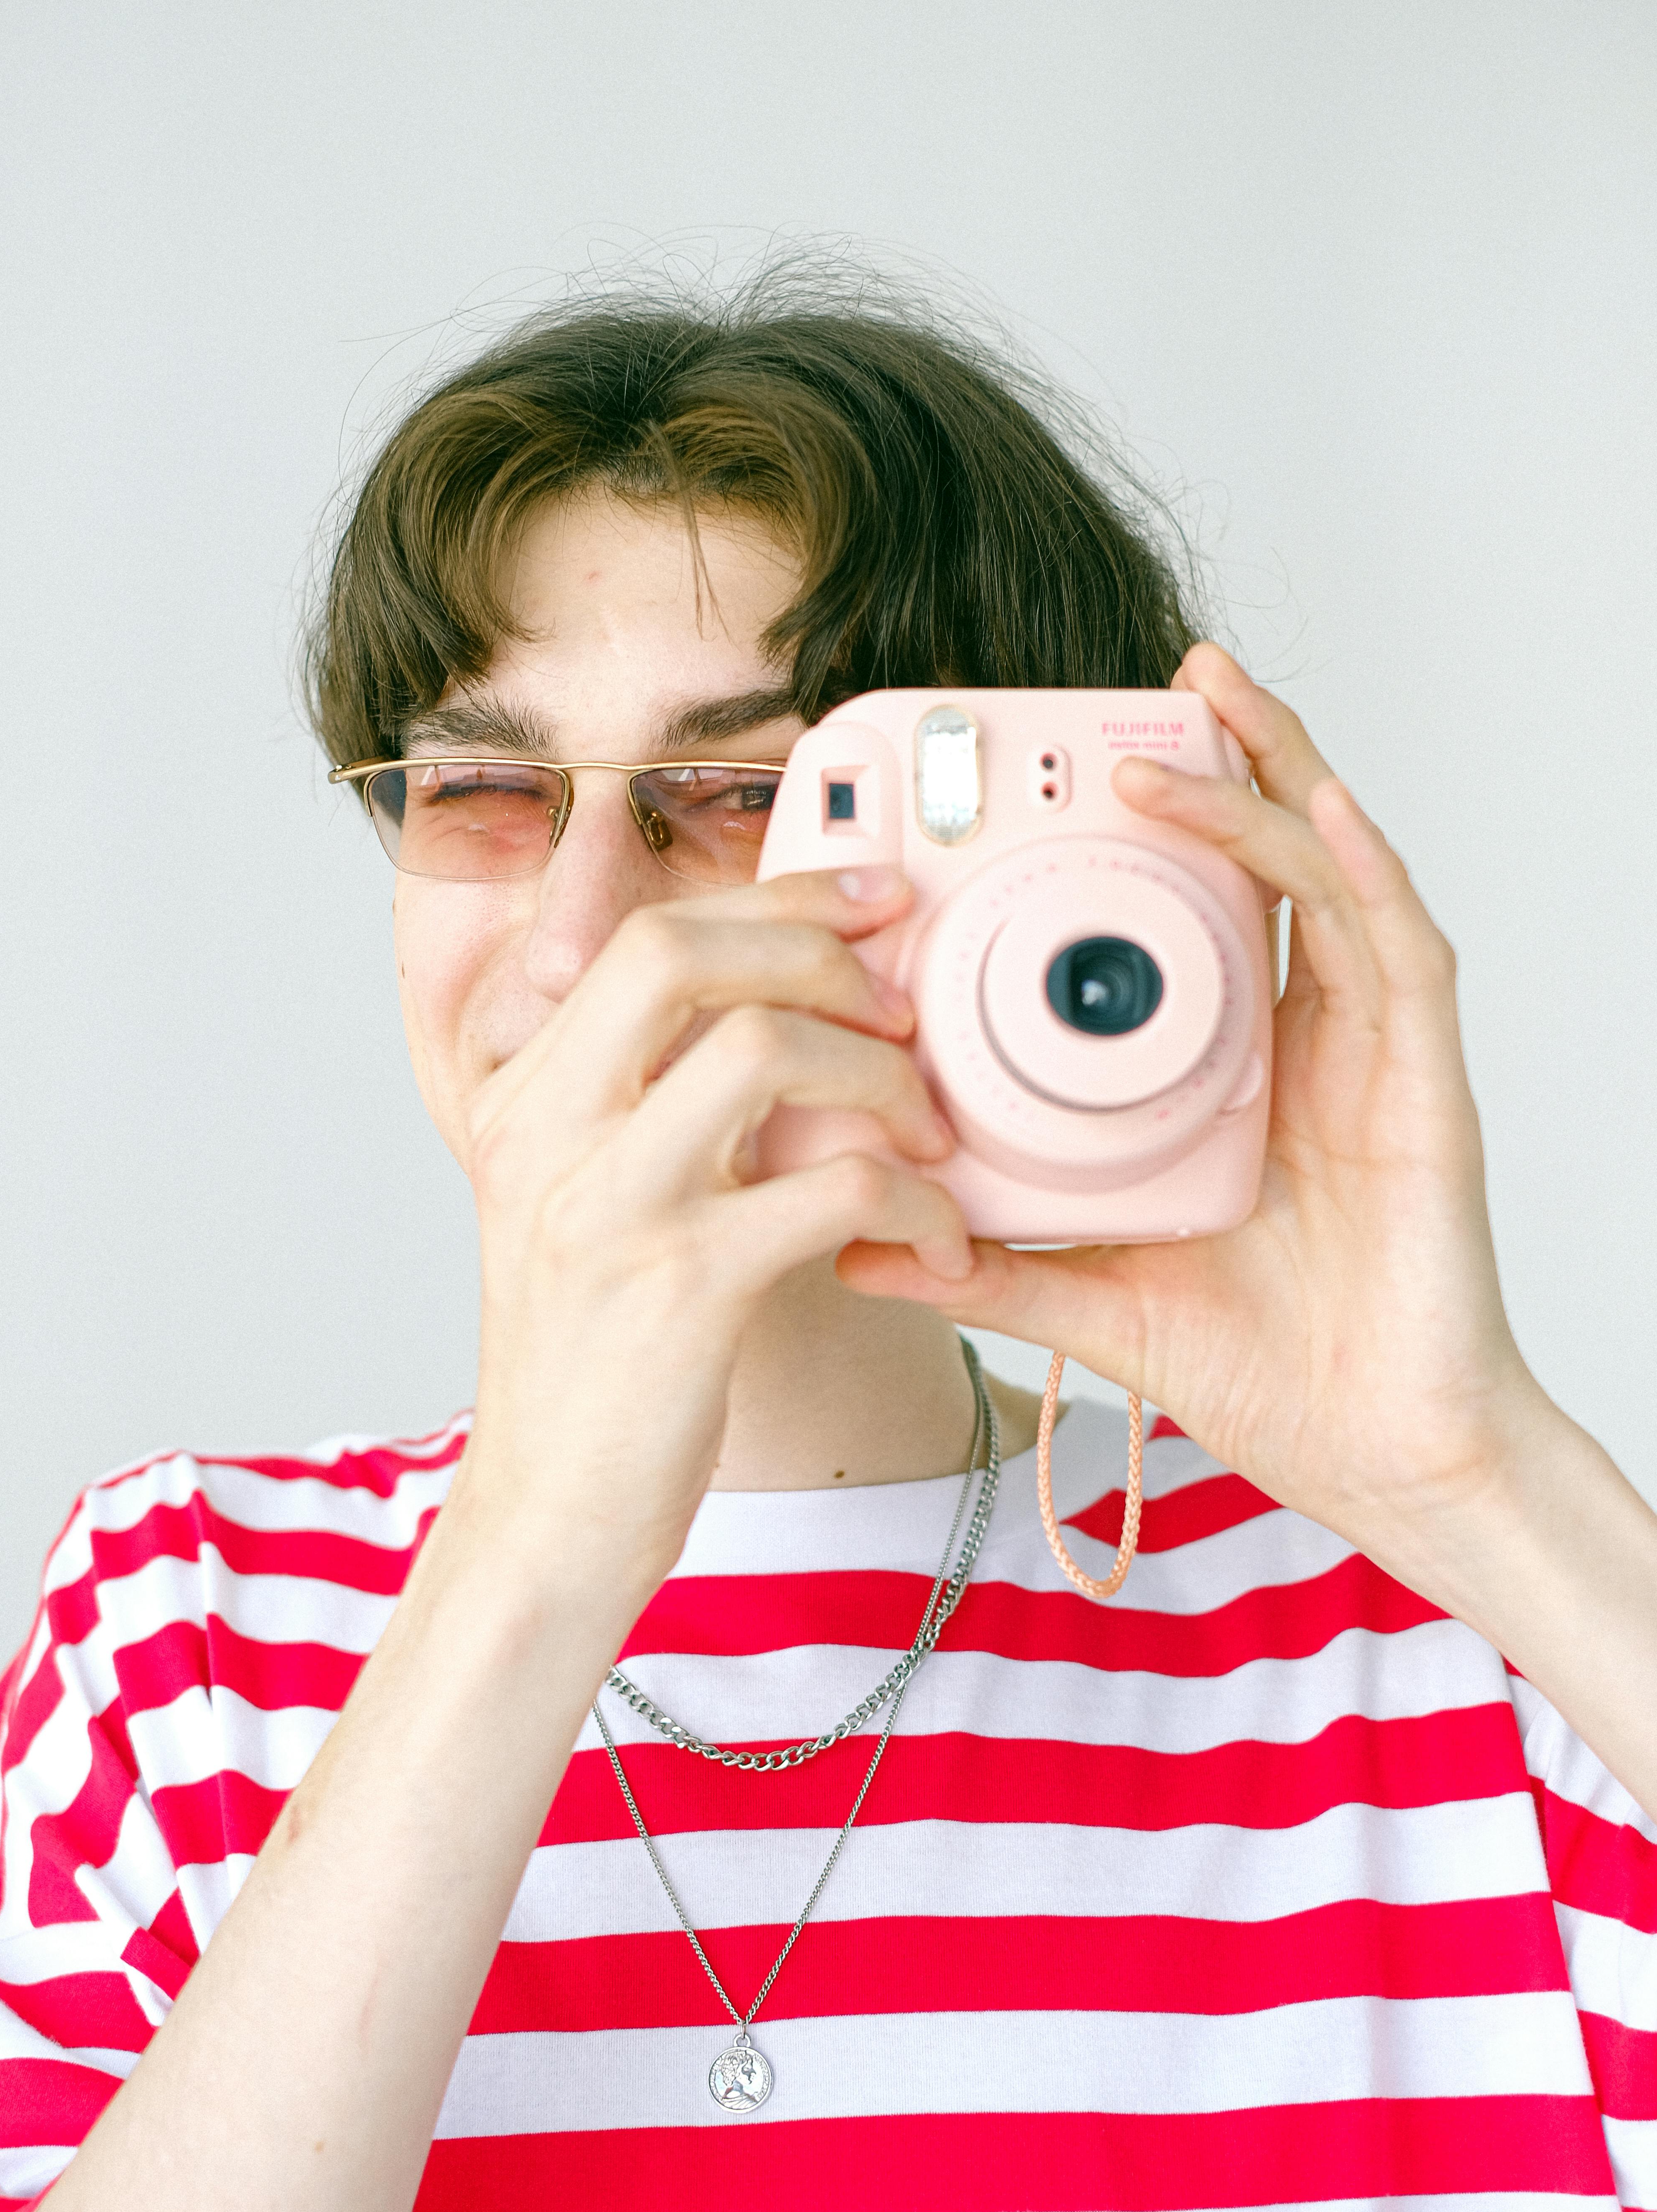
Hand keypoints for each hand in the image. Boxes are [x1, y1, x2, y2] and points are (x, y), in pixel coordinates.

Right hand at [448, 867, 970, 1601]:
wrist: (549, 1519)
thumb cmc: (592, 1365)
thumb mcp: (581, 1209)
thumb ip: (637, 1107)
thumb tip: (760, 1016)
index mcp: (520, 1099)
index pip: (647, 938)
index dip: (776, 895)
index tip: (877, 899)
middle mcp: (546, 1133)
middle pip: (681, 951)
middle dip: (818, 951)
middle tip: (903, 1013)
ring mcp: (608, 1206)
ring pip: (764, 1048)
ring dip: (880, 1076)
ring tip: (931, 1136)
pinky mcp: (680, 1289)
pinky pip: (832, 1189)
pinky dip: (916, 1203)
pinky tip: (943, 1245)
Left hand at [840, 643, 1546, 1576]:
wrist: (1373, 1454)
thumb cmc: (1261, 1368)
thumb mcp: (1091, 1300)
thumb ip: (986, 1265)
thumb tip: (859, 1241)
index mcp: (1228, 1077)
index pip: (1183, 929)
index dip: (1139, 846)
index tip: (1059, 789)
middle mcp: (1299, 1044)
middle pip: (1261, 872)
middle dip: (1216, 765)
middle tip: (1155, 688)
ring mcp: (1365, 1054)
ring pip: (1327, 876)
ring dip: (1269, 781)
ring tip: (1206, 705)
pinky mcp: (1421, 1082)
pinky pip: (1395, 949)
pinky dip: (1357, 870)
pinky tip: (1318, 804)